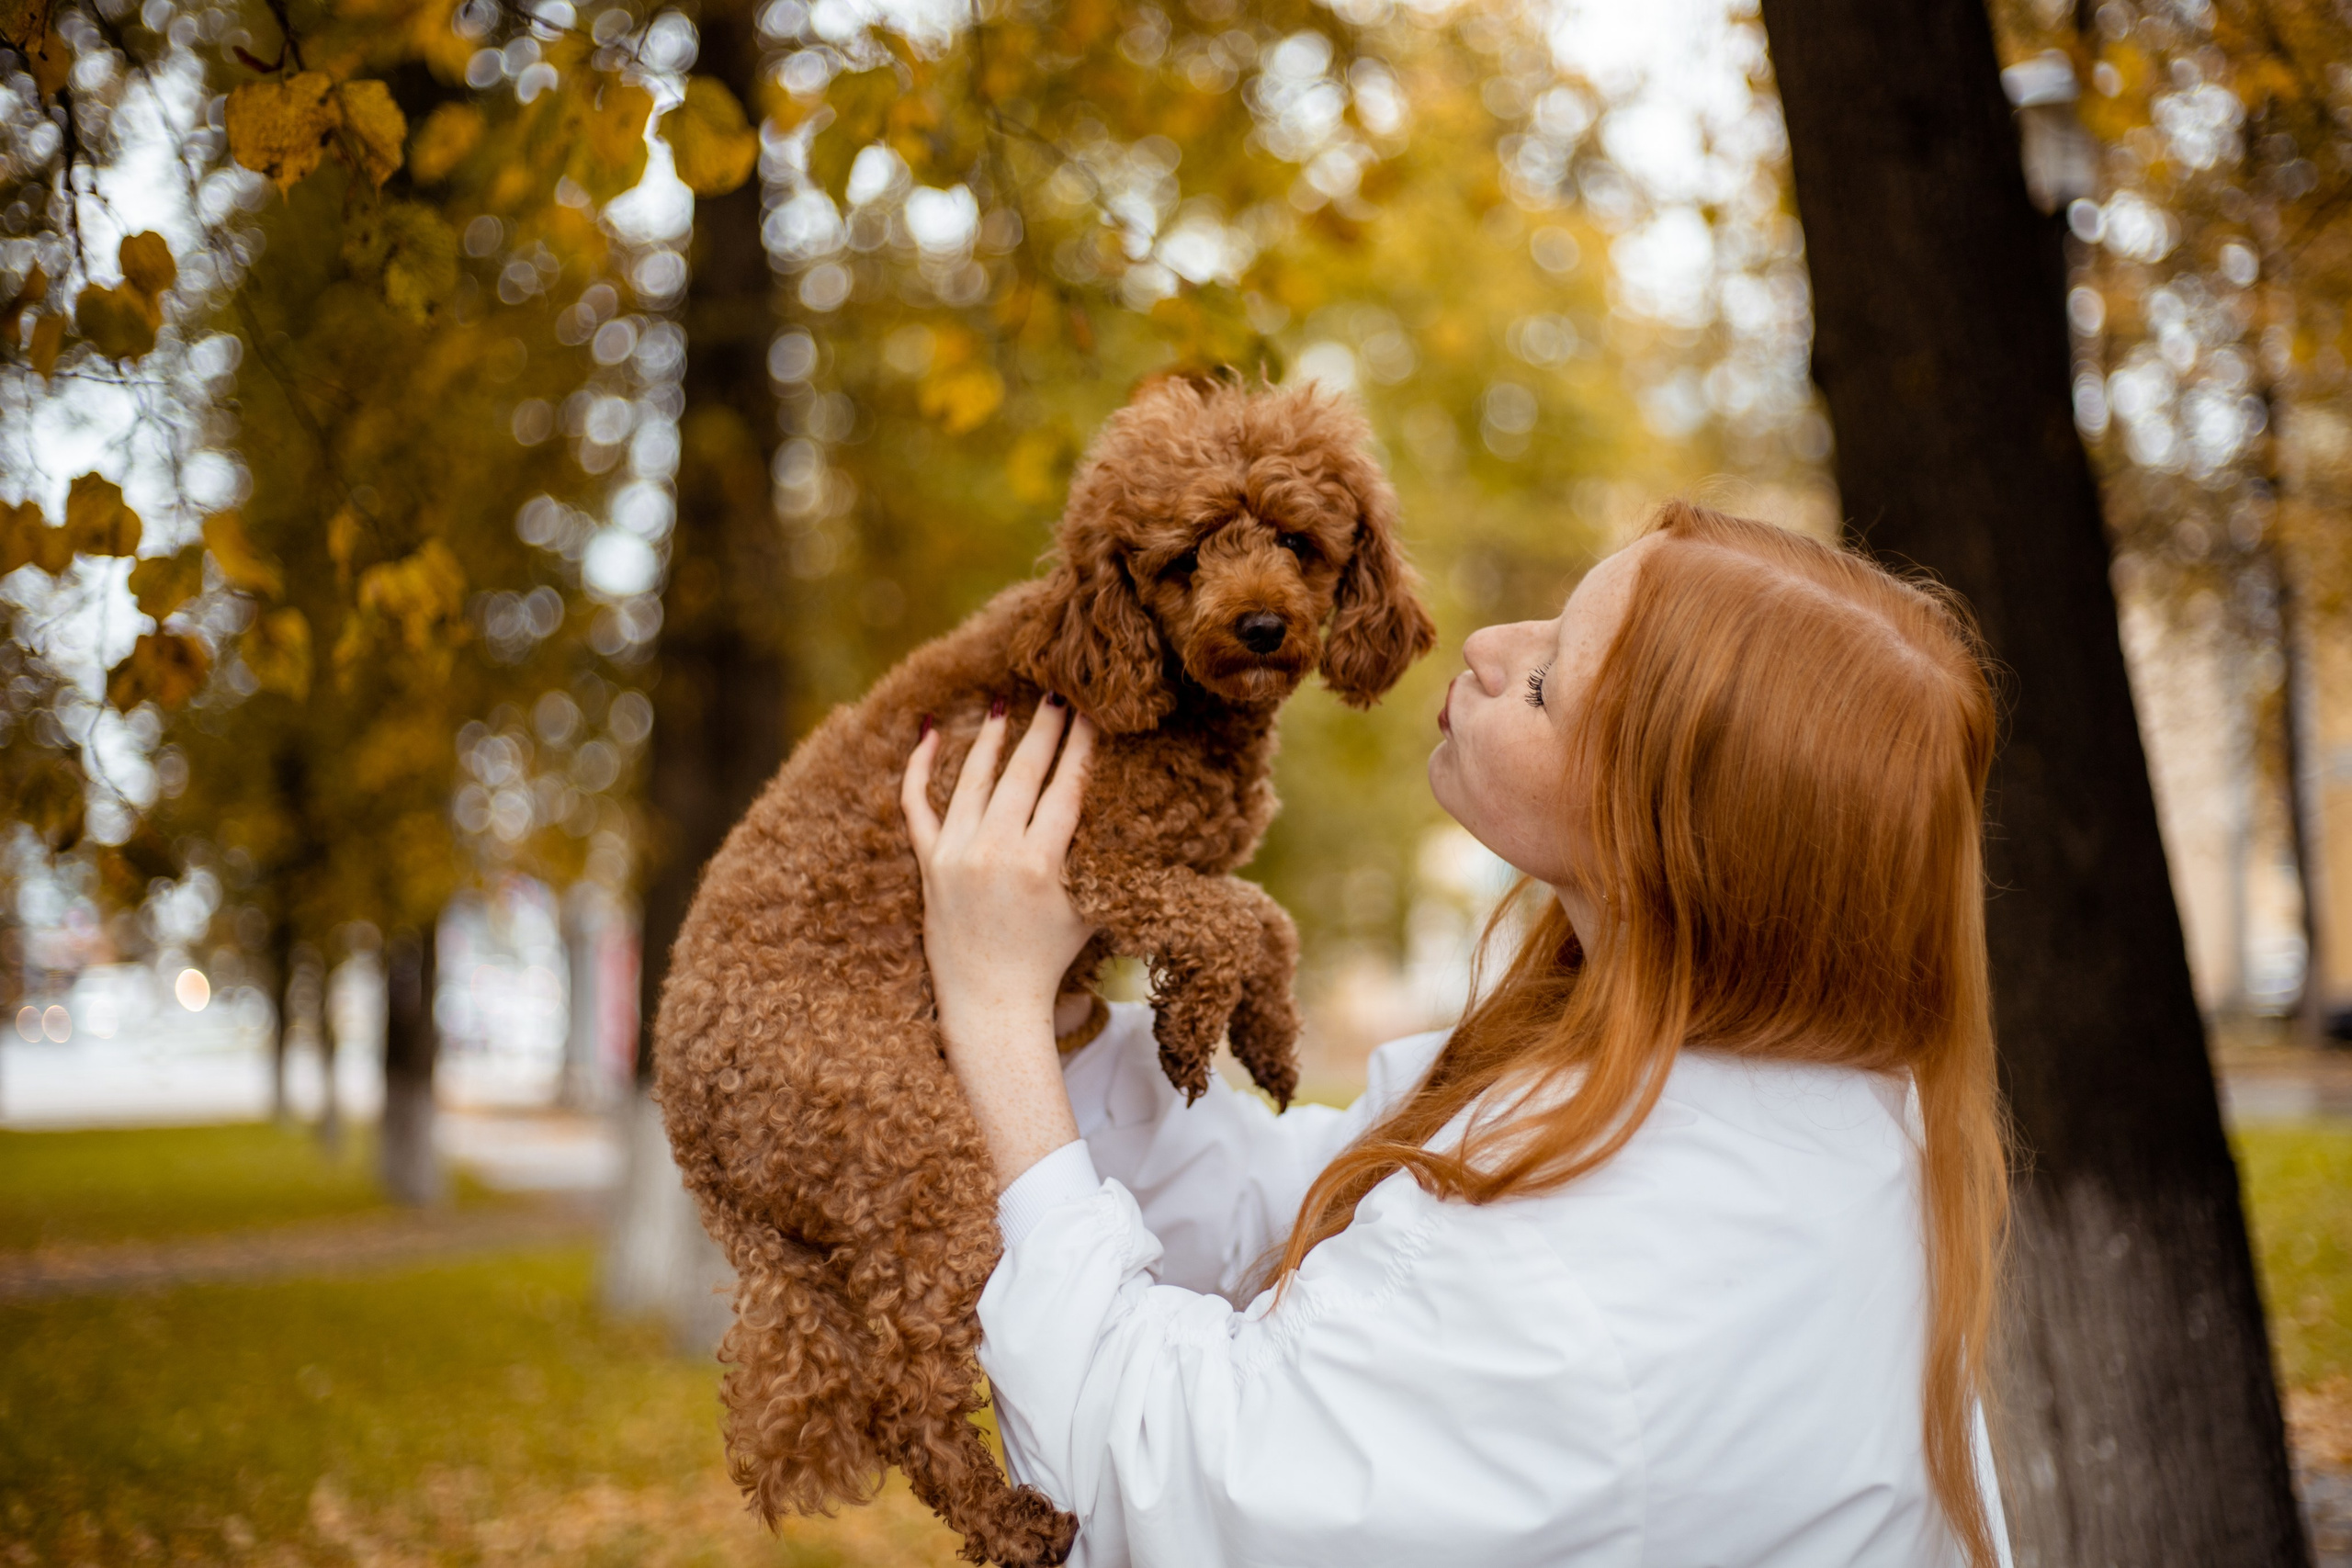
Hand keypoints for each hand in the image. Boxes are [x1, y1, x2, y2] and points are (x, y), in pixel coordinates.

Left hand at [902, 695, 1096, 1188]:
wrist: (989, 1004)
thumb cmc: (1049, 958)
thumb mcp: (1087, 907)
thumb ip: (1098, 858)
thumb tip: (1124, 809)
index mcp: (1040, 864)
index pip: (1065, 788)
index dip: (1080, 747)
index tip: (1091, 713)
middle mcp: (995, 853)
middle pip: (1023, 774)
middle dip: (1044, 730)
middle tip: (1058, 694)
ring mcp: (956, 856)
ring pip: (973, 781)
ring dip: (993, 740)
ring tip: (1008, 704)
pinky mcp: (928, 865)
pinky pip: (917, 806)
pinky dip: (920, 768)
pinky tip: (931, 733)